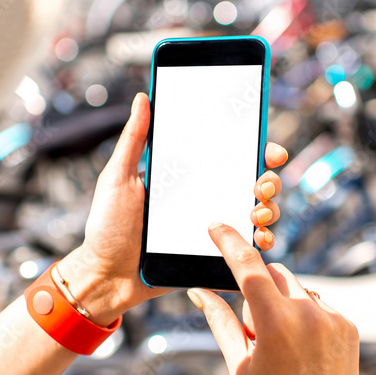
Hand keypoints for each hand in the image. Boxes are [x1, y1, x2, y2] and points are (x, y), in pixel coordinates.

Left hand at [58, 93, 287, 325]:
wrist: (106, 277)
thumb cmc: (107, 228)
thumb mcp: (117, 178)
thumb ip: (134, 140)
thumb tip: (142, 97)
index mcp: (186, 177)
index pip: (228, 155)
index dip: (254, 148)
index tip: (267, 147)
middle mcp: (204, 199)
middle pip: (252, 182)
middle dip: (268, 179)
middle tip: (261, 184)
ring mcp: (212, 228)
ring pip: (257, 213)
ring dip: (269, 209)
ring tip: (256, 213)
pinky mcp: (213, 255)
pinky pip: (246, 249)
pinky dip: (261, 242)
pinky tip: (259, 239)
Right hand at [187, 224, 362, 374]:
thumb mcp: (239, 366)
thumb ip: (220, 322)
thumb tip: (199, 291)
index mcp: (276, 324)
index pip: (248, 267)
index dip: (229, 242)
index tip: (217, 225)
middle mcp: (308, 314)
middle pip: (274, 275)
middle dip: (259, 291)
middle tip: (256, 336)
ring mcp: (333, 320)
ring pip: (297, 290)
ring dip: (283, 305)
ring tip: (284, 352)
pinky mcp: (349, 327)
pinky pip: (318, 306)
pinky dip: (305, 318)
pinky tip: (304, 355)